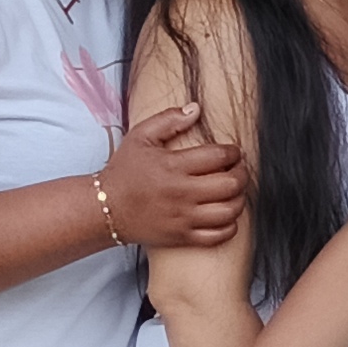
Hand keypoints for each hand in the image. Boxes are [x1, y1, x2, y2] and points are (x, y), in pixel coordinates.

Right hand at [95, 100, 243, 254]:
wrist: (105, 209)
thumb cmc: (124, 171)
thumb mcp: (140, 137)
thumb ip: (169, 120)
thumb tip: (196, 109)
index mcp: (173, 165)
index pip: (218, 156)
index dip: (234, 152)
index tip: (233, 152)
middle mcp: (181, 193)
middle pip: (230, 184)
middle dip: (242, 174)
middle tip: (238, 170)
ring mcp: (183, 218)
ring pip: (229, 211)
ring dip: (240, 199)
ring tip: (235, 192)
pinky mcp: (182, 237)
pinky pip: (218, 236)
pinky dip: (230, 226)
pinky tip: (225, 215)